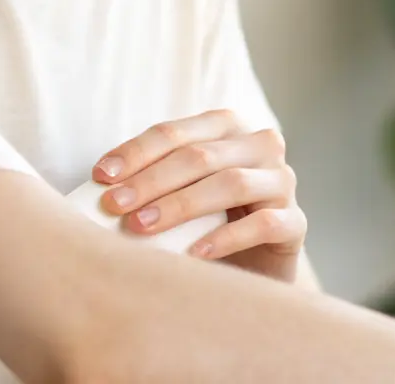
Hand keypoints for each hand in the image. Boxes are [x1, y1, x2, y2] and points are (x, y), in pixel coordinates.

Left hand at [92, 108, 306, 282]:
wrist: (255, 267)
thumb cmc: (207, 223)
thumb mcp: (179, 194)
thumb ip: (152, 182)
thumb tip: (99, 188)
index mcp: (228, 128)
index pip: (176, 132)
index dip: (136, 151)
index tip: (100, 176)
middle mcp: (260, 145)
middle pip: (200, 155)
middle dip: (151, 180)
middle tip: (115, 206)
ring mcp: (282, 182)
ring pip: (231, 183)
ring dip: (180, 205)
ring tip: (142, 227)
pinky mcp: (295, 223)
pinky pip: (264, 223)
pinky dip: (226, 238)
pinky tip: (194, 254)